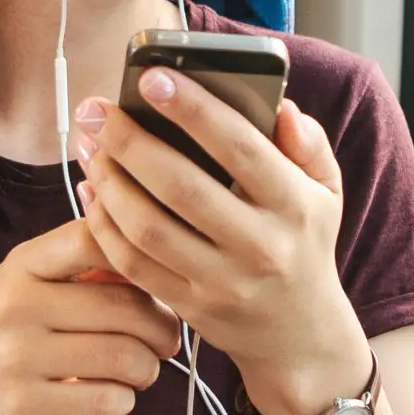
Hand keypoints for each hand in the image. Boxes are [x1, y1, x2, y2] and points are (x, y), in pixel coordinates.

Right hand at [0, 219, 180, 414]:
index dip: (144, 257)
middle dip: (163, 329)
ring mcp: (17, 355)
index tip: (160, 282)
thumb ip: (84, 270)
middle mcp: (17, 303)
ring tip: (141, 371)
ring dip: (148, 370)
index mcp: (23, 264)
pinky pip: (108, 401)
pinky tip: (112, 396)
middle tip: (165, 342)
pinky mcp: (23, 405)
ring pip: (126, 357)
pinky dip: (123, 401)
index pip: (99, 237)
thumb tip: (161, 263)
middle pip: (128, 307)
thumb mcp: (25, 287)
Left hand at [73, 70, 370, 414]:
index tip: (152, 76)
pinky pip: (134, 265)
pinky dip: (105, 226)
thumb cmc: (304, 246)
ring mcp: (221, 282)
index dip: (193, 109)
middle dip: (129, 141)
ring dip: (109, 181)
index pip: (240, 148)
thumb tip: (281, 107)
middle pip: (180, 187)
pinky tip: (92, 191)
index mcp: (294, 206)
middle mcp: (259, 246)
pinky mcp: (189, 308)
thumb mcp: (325, 193)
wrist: (299, 338)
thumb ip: (309, 145)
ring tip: (88, 145)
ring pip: (148, 228)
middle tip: (95, 109)